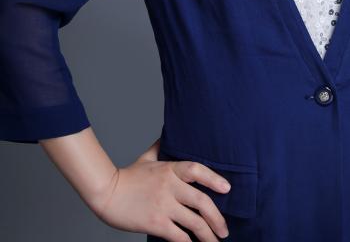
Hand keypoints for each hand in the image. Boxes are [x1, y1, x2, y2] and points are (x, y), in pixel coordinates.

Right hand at [90, 148, 231, 240]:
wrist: (106, 193)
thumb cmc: (127, 176)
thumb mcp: (147, 157)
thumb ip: (161, 147)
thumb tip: (169, 134)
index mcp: (169, 169)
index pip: (197, 170)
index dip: (214, 178)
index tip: (227, 188)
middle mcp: (169, 186)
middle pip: (202, 201)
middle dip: (217, 218)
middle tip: (224, 230)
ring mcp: (163, 205)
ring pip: (194, 222)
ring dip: (208, 235)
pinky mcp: (155, 223)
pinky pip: (179, 236)